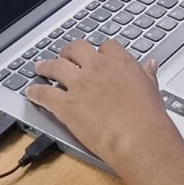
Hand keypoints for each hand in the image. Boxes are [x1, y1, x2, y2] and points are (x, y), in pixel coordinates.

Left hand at [25, 41, 177, 173]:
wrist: (138, 138)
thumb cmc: (148, 118)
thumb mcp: (152, 89)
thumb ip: (146, 75)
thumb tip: (150, 66)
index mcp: (119, 61)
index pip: (105, 47)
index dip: (99, 51)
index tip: (97, 56)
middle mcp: (96, 68)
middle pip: (75, 49)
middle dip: (68, 52)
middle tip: (65, 56)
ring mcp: (79, 85)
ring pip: (55, 67)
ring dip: (45, 66)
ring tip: (40, 67)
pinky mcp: (66, 105)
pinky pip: (44, 94)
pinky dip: (35, 93)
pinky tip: (31, 93)